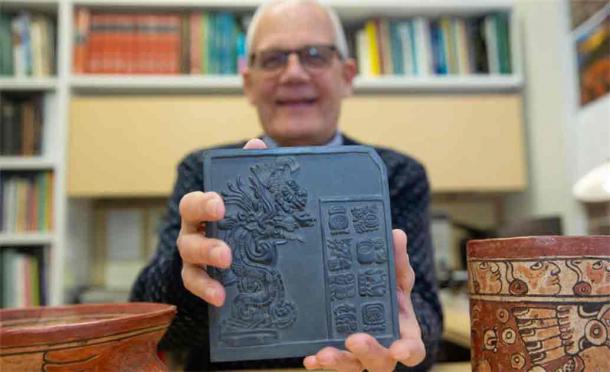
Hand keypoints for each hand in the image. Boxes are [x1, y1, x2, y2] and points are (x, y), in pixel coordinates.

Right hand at [177, 138, 266, 305]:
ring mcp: (194, 258)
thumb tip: (256, 143)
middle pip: (188, 236)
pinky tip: (222, 298)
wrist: (234, 247)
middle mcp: (193, 233)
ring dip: (207, 266)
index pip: (194, 204)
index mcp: (203, 211)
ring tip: (226, 269)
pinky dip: (207, 290)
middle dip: (205, 243)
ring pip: (190, 262)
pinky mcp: (200, 279)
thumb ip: (247, 170)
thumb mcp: (244, 194)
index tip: (220, 205)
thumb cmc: (237, 214)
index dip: (204, 204)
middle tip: (226, 251)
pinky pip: (197, 285)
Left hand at [303, 229, 425, 371]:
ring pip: (352, 366)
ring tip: (323, 353)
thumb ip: (397, 259)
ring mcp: (359, 356)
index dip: (408, 351)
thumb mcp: (395, 275)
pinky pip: (328, 365)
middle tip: (354, 339)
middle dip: (368, 353)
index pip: (413, 349)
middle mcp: (382, 349)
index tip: (399, 349)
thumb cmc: (388, 293)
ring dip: (338, 361)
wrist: (369, 300)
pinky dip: (319, 363)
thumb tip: (396, 235)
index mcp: (403, 332)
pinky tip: (309, 358)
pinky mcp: (338, 355)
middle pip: (380, 362)